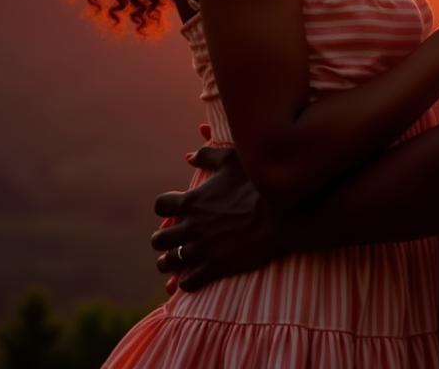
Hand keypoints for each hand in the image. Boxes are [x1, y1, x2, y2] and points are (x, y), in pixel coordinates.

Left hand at [151, 145, 277, 292]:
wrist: (280, 214)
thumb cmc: (256, 183)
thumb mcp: (232, 160)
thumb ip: (207, 156)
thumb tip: (188, 157)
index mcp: (192, 201)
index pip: (161, 206)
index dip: (166, 208)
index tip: (174, 210)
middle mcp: (191, 227)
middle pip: (159, 239)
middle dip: (163, 239)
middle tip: (172, 239)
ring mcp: (201, 249)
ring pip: (169, 262)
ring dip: (170, 262)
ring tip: (175, 261)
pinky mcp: (214, 267)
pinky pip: (187, 282)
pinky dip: (187, 281)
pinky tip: (193, 276)